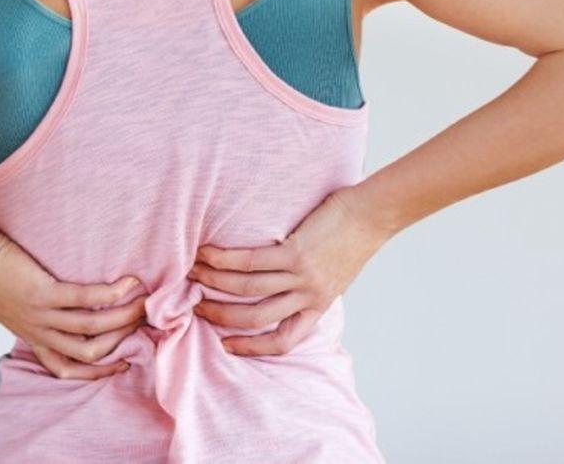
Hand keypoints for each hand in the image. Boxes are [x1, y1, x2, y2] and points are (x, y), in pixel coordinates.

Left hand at [0, 229, 147, 378]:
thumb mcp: (13, 306)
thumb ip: (36, 313)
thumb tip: (60, 302)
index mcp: (33, 337)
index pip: (67, 369)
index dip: (99, 371)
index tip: (123, 361)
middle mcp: (39, 332)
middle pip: (89, 352)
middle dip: (121, 341)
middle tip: (144, 322)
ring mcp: (41, 315)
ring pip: (92, 328)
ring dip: (124, 317)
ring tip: (144, 302)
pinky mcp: (42, 293)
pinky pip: (85, 299)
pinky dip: (111, 293)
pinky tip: (128, 283)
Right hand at [189, 187, 389, 355]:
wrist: (371, 216)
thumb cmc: (352, 239)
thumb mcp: (334, 274)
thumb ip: (308, 286)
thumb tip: (279, 285)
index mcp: (318, 306)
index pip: (284, 340)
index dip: (253, 347)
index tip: (227, 345)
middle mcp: (308, 296)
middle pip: (256, 317)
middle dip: (221, 315)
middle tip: (196, 307)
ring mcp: (301, 276)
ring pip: (248, 289)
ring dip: (214, 283)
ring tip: (192, 274)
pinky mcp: (295, 252)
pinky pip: (252, 261)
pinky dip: (225, 259)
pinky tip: (207, 253)